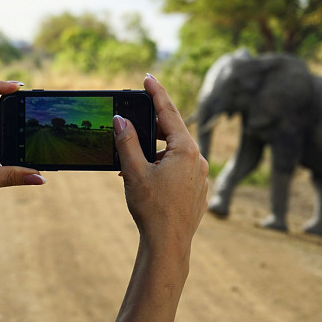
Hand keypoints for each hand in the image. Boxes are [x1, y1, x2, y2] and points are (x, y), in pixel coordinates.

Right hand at [91, 74, 208, 321]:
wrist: (169, 244)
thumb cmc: (152, 208)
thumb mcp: (134, 171)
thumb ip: (127, 142)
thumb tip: (121, 119)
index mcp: (184, 150)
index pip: (168, 113)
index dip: (156, 94)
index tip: (149, 77)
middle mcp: (197, 159)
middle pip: (173, 132)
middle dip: (153, 124)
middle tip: (137, 114)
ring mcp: (199, 176)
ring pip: (175, 152)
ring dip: (155, 150)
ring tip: (133, 158)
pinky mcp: (197, 190)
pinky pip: (179, 169)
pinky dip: (162, 166)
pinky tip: (146, 176)